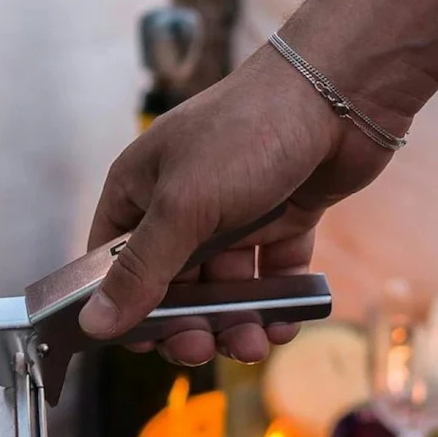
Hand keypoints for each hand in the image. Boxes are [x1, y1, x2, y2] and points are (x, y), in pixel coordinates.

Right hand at [83, 44, 407, 365]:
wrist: (343, 88)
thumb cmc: (248, 131)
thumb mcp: (183, 207)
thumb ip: (140, 272)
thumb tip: (94, 324)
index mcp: (140, 191)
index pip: (112, 262)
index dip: (121, 306)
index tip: (143, 342)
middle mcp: (181, 203)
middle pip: (170, 286)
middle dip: (187, 324)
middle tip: (203, 348)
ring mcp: (232, 213)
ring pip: (223, 288)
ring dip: (235, 323)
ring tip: (254, 344)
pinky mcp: (280, 217)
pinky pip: (269, 276)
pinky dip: (276, 304)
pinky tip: (283, 325)